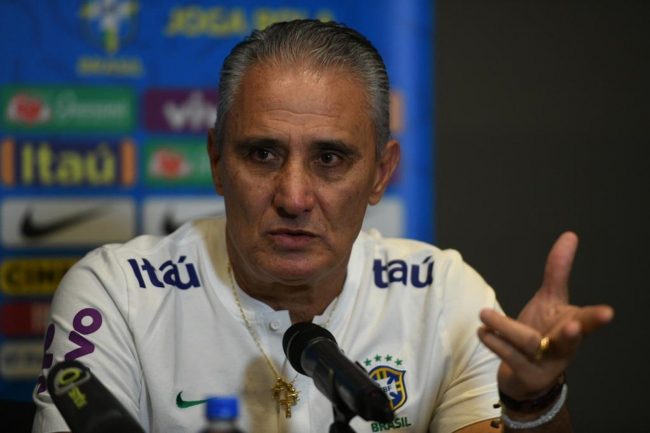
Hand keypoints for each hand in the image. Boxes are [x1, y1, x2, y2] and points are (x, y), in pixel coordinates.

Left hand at [477, 231, 613, 399]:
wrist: (527, 375)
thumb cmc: (544, 331)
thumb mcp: (550, 299)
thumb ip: (558, 270)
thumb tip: (570, 235)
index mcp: (573, 325)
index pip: (588, 319)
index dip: (597, 317)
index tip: (609, 312)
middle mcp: (565, 347)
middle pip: (569, 340)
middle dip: (571, 333)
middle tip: (573, 325)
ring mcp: (548, 364)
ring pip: (528, 343)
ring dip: (504, 326)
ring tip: (484, 314)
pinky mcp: (527, 376)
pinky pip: (510, 356)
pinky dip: (494, 341)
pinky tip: (482, 331)